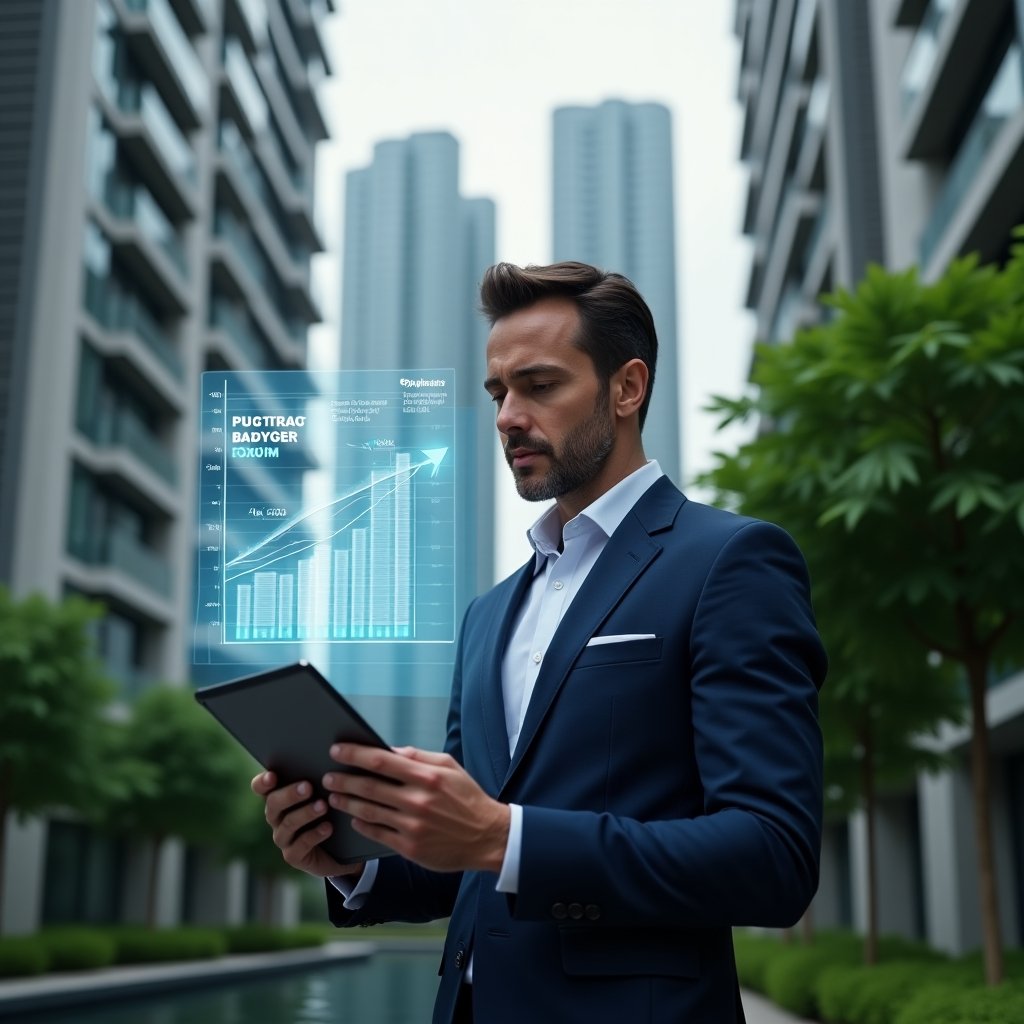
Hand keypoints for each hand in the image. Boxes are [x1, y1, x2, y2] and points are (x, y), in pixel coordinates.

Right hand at [251, 770, 363, 879]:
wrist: (341, 849)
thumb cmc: (332, 811)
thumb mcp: (325, 793)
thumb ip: (319, 777)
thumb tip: (327, 755)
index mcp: (279, 798)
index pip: (261, 788)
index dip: (263, 782)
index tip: (272, 775)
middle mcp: (276, 818)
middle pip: (273, 804)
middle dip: (290, 795)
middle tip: (308, 787)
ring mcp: (283, 838)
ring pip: (287, 824)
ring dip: (305, 813)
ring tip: (323, 806)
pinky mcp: (293, 856)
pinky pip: (300, 845)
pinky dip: (314, 834)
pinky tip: (328, 827)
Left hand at [324, 745, 509, 873]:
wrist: (487, 836)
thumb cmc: (467, 798)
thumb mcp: (450, 767)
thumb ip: (419, 757)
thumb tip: (390, 750)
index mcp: (426, 776)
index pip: (381, 760)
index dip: (355, 754)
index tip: (337, 750)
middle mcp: (417, 800)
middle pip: (369, 787)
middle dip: (343, 780)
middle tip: (327, 776)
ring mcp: (413, 826)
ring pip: (369, 811)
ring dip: (346, 802)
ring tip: (334, 797)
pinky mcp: (411, 847)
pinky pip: (378, 834)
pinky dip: (362, 825)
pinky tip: (353, 818)